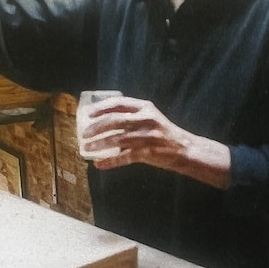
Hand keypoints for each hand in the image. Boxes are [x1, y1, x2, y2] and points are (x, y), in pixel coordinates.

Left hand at [81, 96, 230, 188]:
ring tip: (86, 148)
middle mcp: (146, 119)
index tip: (89, 114)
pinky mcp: (148, 152)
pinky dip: (110, 161)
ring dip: (99, 144)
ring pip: (117, 139)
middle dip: (96, 127)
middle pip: (115, 120)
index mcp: (145, 107)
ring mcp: (147, 136)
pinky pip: (124, 157)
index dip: (101, 108)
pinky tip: (99, 164)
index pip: (119, 103)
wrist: (184, 149)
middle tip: (84, 133)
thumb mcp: (150, 117)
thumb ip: (132, 115)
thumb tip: (103, 120)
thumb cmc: (163, 133)